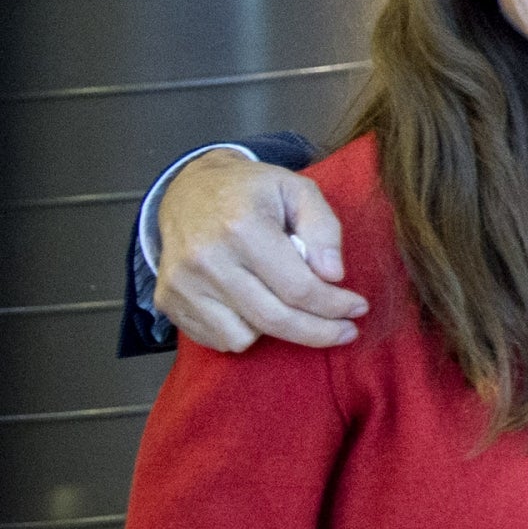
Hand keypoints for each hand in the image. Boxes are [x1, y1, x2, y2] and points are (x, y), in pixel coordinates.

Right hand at [154, 152, 364, 351]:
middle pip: (275, 319)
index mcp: (242, 228)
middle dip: (319, 332)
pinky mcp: (168, 300)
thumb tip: (333, 275)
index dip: (334, 305)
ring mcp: (182, 283)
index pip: (298, 287)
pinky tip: (254, 304)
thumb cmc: (251, 191)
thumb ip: (323, 228)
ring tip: (285, 302)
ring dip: (276, 330)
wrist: (187, 190)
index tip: (358, 308)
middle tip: (346, 332)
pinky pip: (218, 338)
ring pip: (245, 337)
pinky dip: (244, 331)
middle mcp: (206, 259)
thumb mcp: (297, 189)